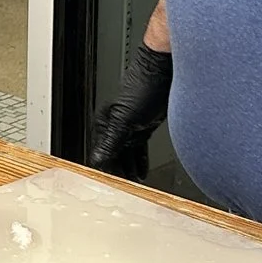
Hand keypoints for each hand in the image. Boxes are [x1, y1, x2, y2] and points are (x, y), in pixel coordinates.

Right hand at [87, 42, 172, 178]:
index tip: (112, 186)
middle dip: (118, 174)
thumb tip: (98, 161)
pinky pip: (138, 150)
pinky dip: (139, 162)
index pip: (100, 155)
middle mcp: (113, 127)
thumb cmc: (143, 85)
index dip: (106, 171)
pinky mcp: (142, 127)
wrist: (163, 72)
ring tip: (134, 185)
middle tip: (125, 190)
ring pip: (125, 155)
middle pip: (113, 157)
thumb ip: (111, 141)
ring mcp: (129, 127)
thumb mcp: (124, 119)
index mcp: (104, 124)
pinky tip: (142, 172)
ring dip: (129, 170)